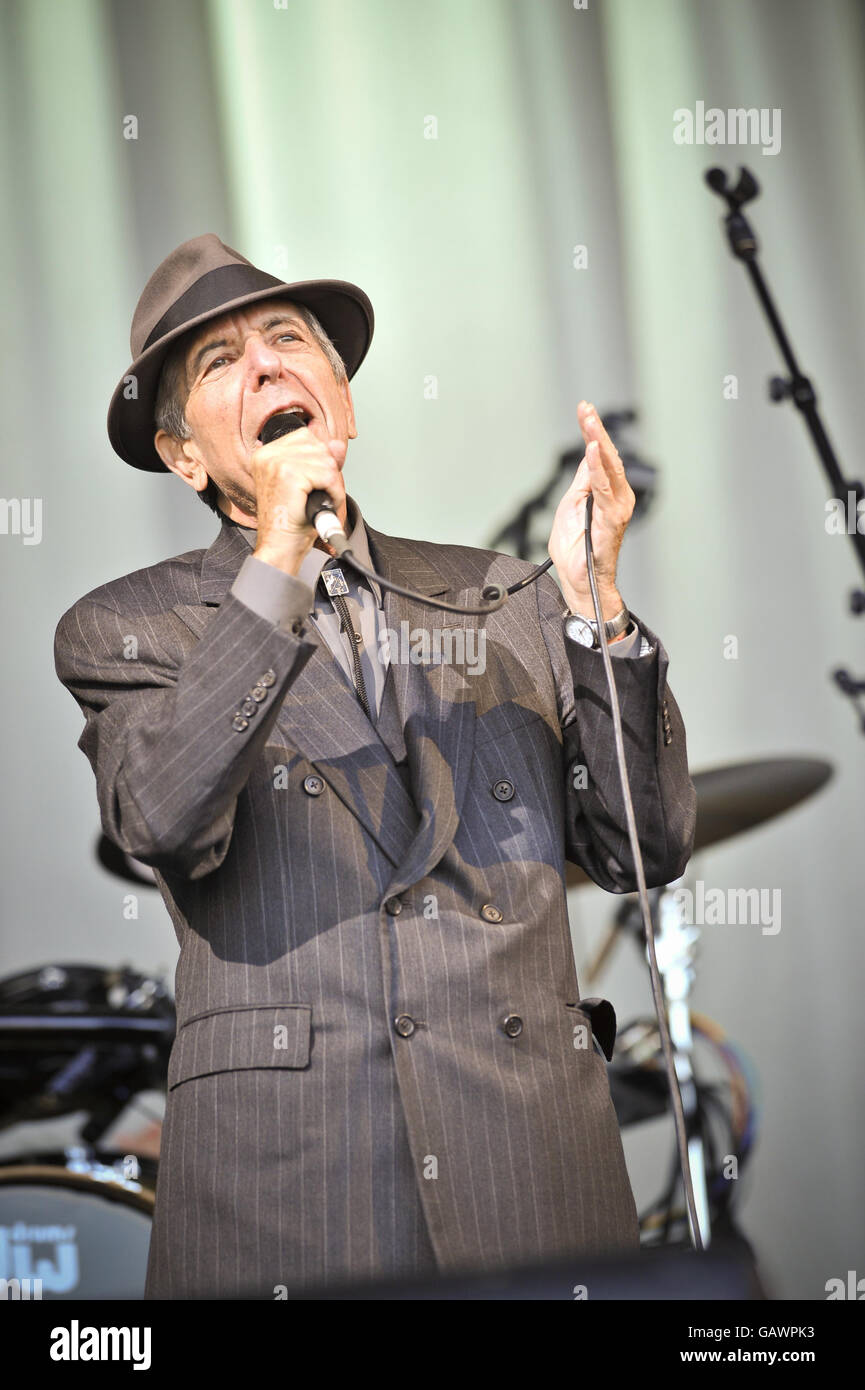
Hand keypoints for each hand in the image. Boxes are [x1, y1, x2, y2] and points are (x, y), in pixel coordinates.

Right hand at [250, 426, 346, 575]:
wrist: (280, 547)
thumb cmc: (291, 521)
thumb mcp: (309, 484)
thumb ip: (322, 460)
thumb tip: (338, 445)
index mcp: (266, 454)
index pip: (306, 436)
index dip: (319, 459)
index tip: (313, 482)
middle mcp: (268, 454)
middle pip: (319, 446)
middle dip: (327, 473)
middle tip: (317, 495)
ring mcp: (277, 463)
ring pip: (327, 461)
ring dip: (332, 486)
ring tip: (318, 502)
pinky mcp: (289, 475)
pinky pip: (329, 476)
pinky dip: (334, 494)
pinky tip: (321, 505)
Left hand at [548, 401, 635, 619]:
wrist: (576, 579)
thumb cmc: (575, 548)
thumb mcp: (571, 505)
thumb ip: (582, 481)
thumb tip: (589, 456)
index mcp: (606, 492)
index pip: (599, 456)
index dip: (591, 431)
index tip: (584, 408)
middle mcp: (617, 497)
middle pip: (607, 457)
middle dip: (596, 431)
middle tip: (586, 409)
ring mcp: (616, 508)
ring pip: (609, 469)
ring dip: (598, 443)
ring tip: (589, 422)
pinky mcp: (612, 521)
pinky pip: (604, 490)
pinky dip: (598, 470)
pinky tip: (592, 452)